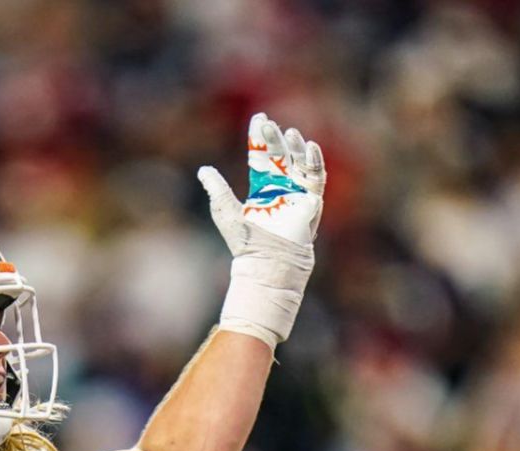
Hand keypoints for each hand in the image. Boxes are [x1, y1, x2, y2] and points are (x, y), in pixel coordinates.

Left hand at [200, 112, 325, 345]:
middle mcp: (281, 190)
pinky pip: (316, 180)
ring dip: (296, 148)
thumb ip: (217, 189)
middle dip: (275, 139)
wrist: (267, 263)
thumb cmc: (245, 242)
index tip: (259, 117)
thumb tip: (203, 170)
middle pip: (280, 157)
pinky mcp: (311, 204)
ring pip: (299, 164)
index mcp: (261, 189)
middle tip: (269, 122)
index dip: (260, 138)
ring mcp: (297, 196)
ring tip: (290, 132)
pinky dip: (314, 163)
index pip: (261, 157)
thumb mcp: (226, 211)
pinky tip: (310, 147)